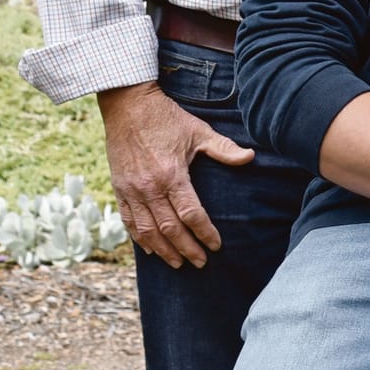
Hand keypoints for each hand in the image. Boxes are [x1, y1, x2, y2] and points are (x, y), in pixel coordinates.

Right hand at [97, 82, 253, 268]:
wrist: (127, 105)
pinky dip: (139, 239)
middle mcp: (149, 187)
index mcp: (171, 174)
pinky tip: (150, 250)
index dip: (205, 232)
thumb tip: (251, 157)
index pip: (191, 213)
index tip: (216, 246)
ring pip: (146, 230)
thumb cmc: (167, 118)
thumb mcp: (198, 131)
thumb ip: (224, 148)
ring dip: (163, 250)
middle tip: (200, 263)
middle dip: (186, 249)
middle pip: (169, 228)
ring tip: (178, 263)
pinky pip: (128, 221)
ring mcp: (131, 190)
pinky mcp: (119, 188)